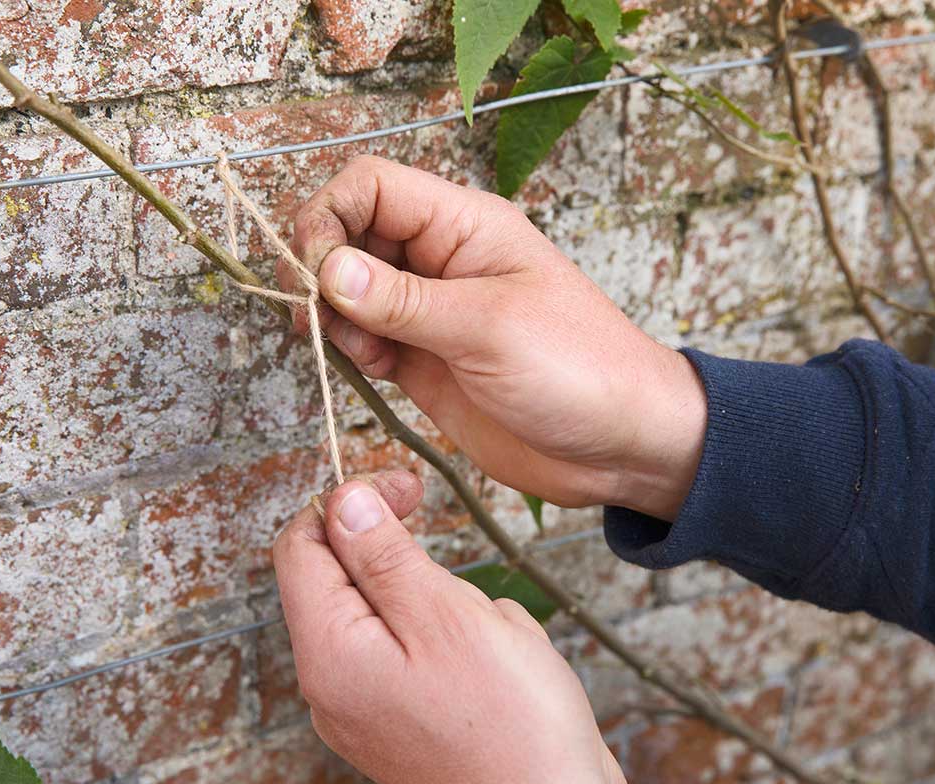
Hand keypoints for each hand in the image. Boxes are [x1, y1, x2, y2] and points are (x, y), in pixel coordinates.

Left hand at [273, 472, 630, 783]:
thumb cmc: (512, 729)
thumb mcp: (446, 617)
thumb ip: (383, 554)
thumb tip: (342, 500)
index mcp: (330, 652)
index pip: (302, 546)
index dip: (349, 501)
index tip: (405, 487)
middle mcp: (334, 684)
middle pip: (348, 580)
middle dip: (413, 565)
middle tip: (465, 582)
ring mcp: (368, 707)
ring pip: (397, 613)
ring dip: (449, 606)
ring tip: (495, 642)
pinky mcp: (405, 720)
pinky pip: (423, 652)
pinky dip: (463, 643)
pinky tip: (502, 668)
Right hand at [282, 156, 705, 517]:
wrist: (621, 445)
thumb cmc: (579, 370)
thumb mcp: (489, 328)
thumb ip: (403, 301)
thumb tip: (326, 269)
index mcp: (464, 226)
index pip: (372, 187)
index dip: (329, 217)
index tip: (314, 270)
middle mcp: (440, 260)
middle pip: (348, 234)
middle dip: (320, 269)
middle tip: (317, 315)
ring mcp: (428, 312)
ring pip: (347, 289)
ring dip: (332, 315)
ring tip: (359, 350)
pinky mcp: (421, 360)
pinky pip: (362, 338)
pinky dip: (349, 349)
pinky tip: (371, 369)